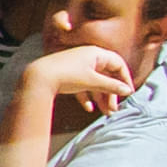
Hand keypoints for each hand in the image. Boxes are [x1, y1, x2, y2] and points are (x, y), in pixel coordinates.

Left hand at [16, 41, 133, 130]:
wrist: (38, 77)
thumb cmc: (67, 75)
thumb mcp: (93, 81)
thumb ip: (111, 86)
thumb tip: (127, 91)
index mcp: (96, 54)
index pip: (118, 64)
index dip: (125, 78)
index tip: (128, 93)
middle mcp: (87, 58)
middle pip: (106, 76)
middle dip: (111, 93)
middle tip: (114, 109)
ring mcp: (77, 67)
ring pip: (95, 83)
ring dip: (101, 98)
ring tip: (105, 113)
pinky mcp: (68, 76)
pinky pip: (82, 86)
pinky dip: (86, 96)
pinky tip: (88, 108)